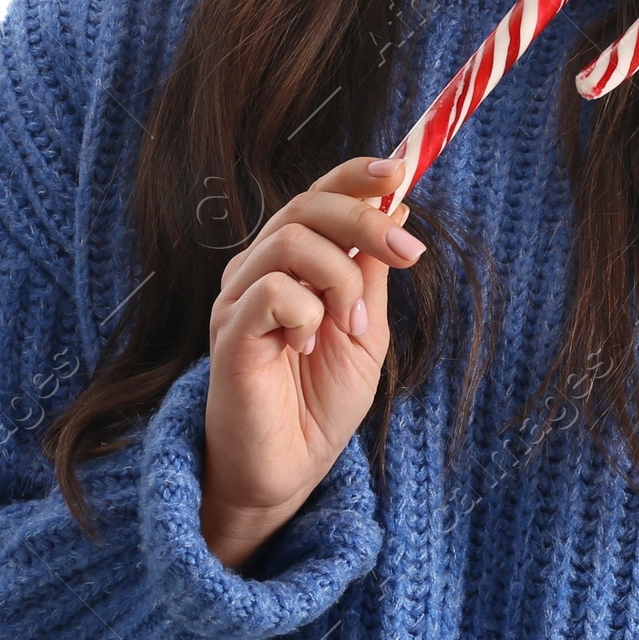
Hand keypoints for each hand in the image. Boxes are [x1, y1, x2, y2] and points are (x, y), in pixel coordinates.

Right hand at [198, 153, 426, 568]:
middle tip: (409, 255)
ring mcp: (239, 297)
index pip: (319, 193)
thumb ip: (373, 270)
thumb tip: (399, 207)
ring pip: (291, 240)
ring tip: (350, 327)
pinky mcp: (229, 333)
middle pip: (308, 205)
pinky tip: (306, 348)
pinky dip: (306, 312)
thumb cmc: (321, 400)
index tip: (401, 170)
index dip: (357, 174)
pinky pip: (271, 290)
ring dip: (340, 279)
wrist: (290, 469)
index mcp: (293, 260)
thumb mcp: (366, 327)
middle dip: (366, 221)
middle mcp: (259, 267)